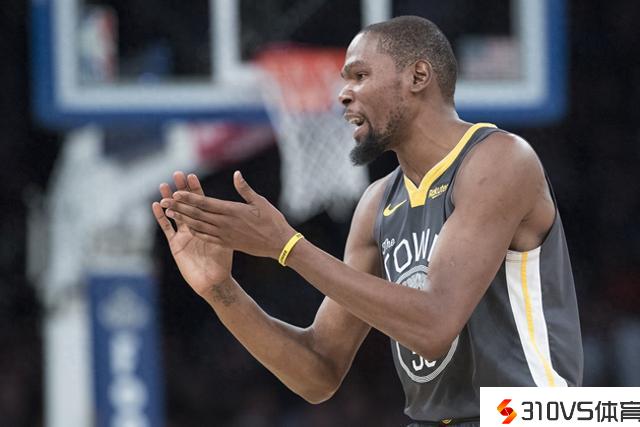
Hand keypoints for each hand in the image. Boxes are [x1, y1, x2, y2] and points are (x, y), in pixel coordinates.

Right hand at [152, 172, 232, 296]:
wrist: (214, 281)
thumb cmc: (224, 262)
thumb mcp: (229, 238)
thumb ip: (228, 222)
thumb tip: (236, 207)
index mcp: (208, 224)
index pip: (202, 202)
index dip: (196, 189)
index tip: (192, 175)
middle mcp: (195, 227)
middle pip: (187, 204)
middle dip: (182, 189)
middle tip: (176, 174)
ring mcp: (184, 235)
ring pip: (175, 213)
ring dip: (169, 199)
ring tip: (163, 185)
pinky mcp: (176, 245)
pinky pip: (167, 229)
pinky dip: (161, 217)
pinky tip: (156, 205)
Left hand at [160, 171, 296, 259]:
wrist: (279, 244)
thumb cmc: (272, 221)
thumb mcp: (260, 202)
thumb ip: (245, 189)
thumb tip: (236, 174)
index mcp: (232, 210)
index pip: (206, 203)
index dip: (189, 197)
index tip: (176, 192)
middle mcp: (225, 223)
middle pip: (198, 213)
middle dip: (180, 206)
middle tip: (164, 200)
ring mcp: (225, 234)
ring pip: (199, 225)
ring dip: (184, 219)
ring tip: (170, 212)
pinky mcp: (227, 243)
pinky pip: (207, 237)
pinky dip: (195, 231)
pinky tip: (186, 227)